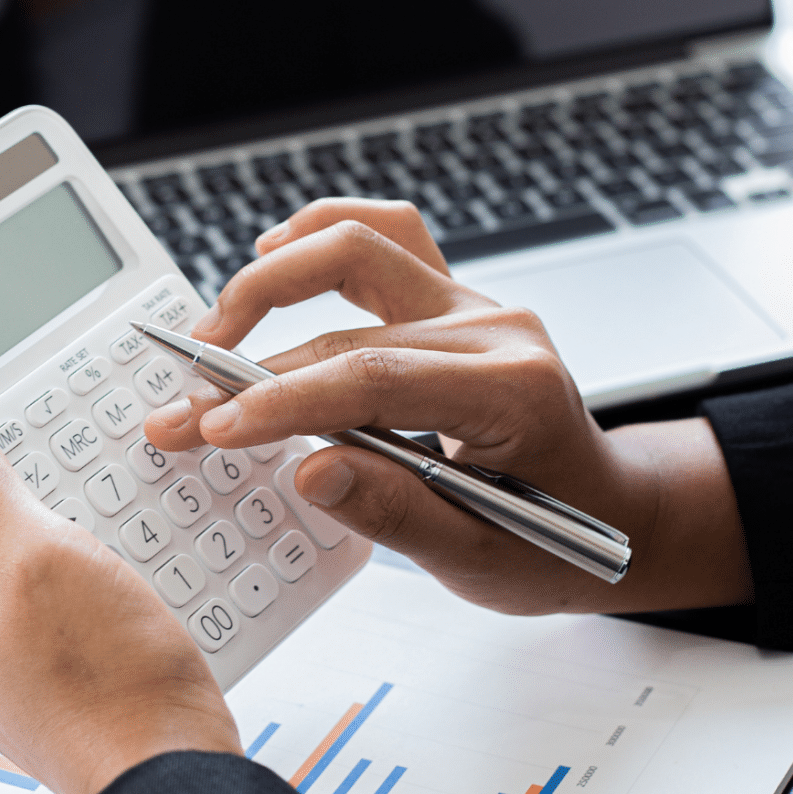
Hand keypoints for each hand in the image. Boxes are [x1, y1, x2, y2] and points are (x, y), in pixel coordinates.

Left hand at [0, 410, 239, 793]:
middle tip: (60, 458)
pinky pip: (41, 610)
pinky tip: (116, 579)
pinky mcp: (41, 687)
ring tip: (96, 519)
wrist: (168, 781)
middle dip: (3, 479)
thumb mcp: (44, 555)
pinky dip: (73, 579)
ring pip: (3, 566)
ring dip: (45, 528)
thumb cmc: (115, 682)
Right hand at [143, 199, 750, 615]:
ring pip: (361, 246)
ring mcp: (473, 305)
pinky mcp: (451, 300)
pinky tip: (271, 252)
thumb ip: (394, 514)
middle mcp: (494, 331)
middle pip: (349, 320)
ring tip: (211, 331)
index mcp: (512, 392)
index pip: (375, 379)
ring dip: (275, 278)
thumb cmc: (550, 541)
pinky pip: (386, 235)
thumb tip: (310, 470)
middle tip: (184, 412)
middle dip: (249, 367)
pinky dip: (323, 234)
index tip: (215, 429)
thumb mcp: (477, 559)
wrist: (608, 512)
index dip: (283, 402)